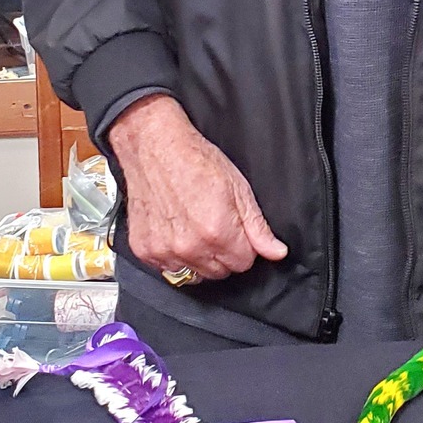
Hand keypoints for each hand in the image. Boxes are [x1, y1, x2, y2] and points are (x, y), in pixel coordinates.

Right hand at [108, 94, 287, 281]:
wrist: (155, 148)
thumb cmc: (195, 161)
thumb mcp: (238, 188)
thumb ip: (258, 227)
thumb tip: (277, 252)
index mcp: (218, 232)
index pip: (244, 263)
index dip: (243, 246)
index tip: (235, 230)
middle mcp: (190, 247)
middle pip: (220, 272)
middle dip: (222, 254)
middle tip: (213, 224)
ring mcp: (165, 251)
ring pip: (194, 274)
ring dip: (198, 258)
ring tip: (192, 227)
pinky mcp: (145, 250)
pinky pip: (167, 269)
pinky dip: (173, 256)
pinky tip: (174, 230)